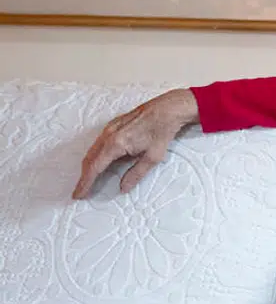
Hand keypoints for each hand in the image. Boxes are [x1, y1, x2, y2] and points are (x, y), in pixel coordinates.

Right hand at [72, 88, 199, 198]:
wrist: (168, 109)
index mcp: (116, 144)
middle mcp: (108, 135)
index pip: (95, 168)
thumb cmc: (162, 131)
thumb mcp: (154, 157)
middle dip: (84, 177)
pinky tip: (98, 162)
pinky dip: (94, 155)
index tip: (78, 194)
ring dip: (88, 166)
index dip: (85, 183)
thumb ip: (136, 174)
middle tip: (80, 191)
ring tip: (87, 180)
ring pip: (92, 151)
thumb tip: (123, 188)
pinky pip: (97, 143)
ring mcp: (109, 128)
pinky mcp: (113, 125)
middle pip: (89, 160)